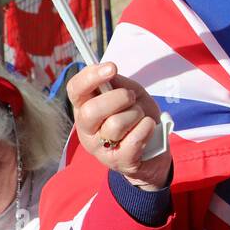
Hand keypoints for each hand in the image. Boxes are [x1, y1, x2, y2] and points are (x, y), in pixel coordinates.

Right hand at [67, 62, 169, 189]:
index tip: (111, 67)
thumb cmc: (137, 118)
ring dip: (136, 114)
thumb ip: (118, 84)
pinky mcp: (119, 162)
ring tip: (141, 117)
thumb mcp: (130, 95)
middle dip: (118, 98)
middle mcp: (86, 130)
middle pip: (91, 110)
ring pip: (115, 124)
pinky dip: (146, 128)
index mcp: (84, 108)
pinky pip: (133, 140)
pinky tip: (148, 128)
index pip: (75, 90)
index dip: (90, 77)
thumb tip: (109, 72)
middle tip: (131, 97)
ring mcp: (100, 149)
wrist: (154, 150)